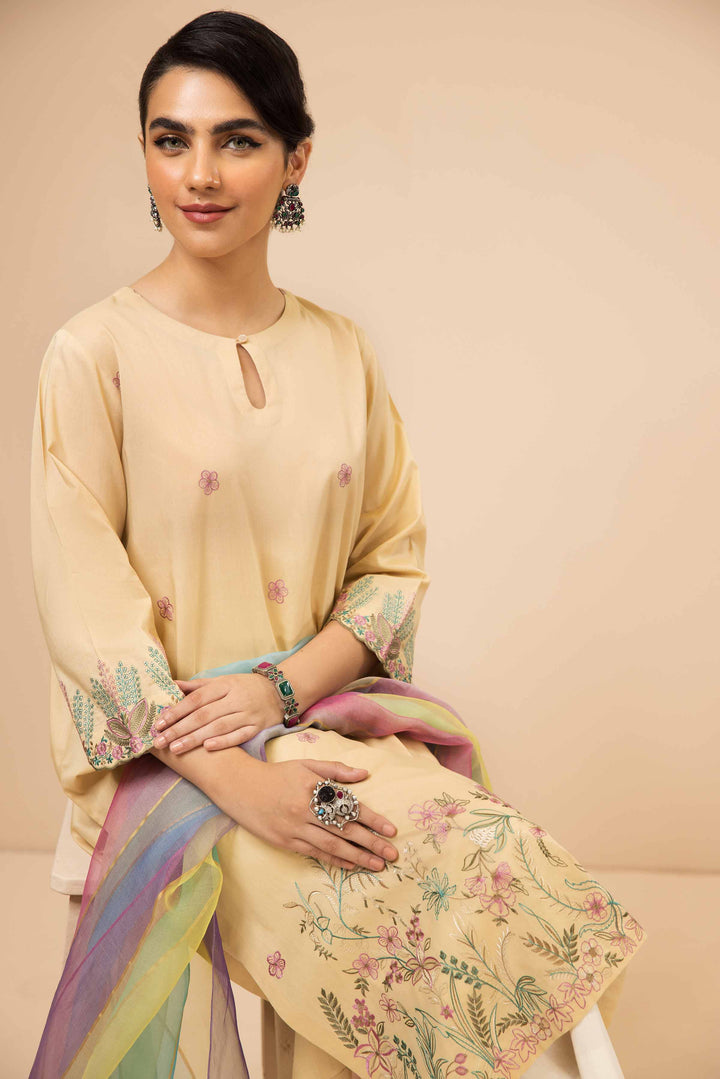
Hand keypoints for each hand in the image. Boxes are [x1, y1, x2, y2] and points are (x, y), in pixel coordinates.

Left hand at [152, 673, 284, 753]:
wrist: (279, 692)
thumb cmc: (244, 687)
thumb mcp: (223, 681)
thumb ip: (198, 686)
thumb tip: (172, 685)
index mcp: (225, 685)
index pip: (196, 699)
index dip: (177, 711)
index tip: (159, 723)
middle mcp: (236, 698)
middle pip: (204, 715)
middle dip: (180, 729)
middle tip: (160, 741)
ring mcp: (248, 713)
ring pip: (219, 727)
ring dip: (195, 738)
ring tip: (175, 749)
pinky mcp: (258, 727)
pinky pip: (239, 735)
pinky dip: (224, 742)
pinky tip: (207, 748)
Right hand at [219, 756, 399, 871]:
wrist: (240, 787)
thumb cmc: (277, 774)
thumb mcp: (306, 765)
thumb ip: (335, 770)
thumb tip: (363, 774)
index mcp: (314, 787)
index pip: (349, 806)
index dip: (372, 819)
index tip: (390, 830)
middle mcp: (306, 809)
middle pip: (344, 829)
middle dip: (371, 843)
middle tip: (392, 854)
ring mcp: (295, 827)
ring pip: (332, 845)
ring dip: (357, 856)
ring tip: (377, 865)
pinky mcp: (285, 841)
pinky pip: (314, 853)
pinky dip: (334, 859)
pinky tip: (350, 865)